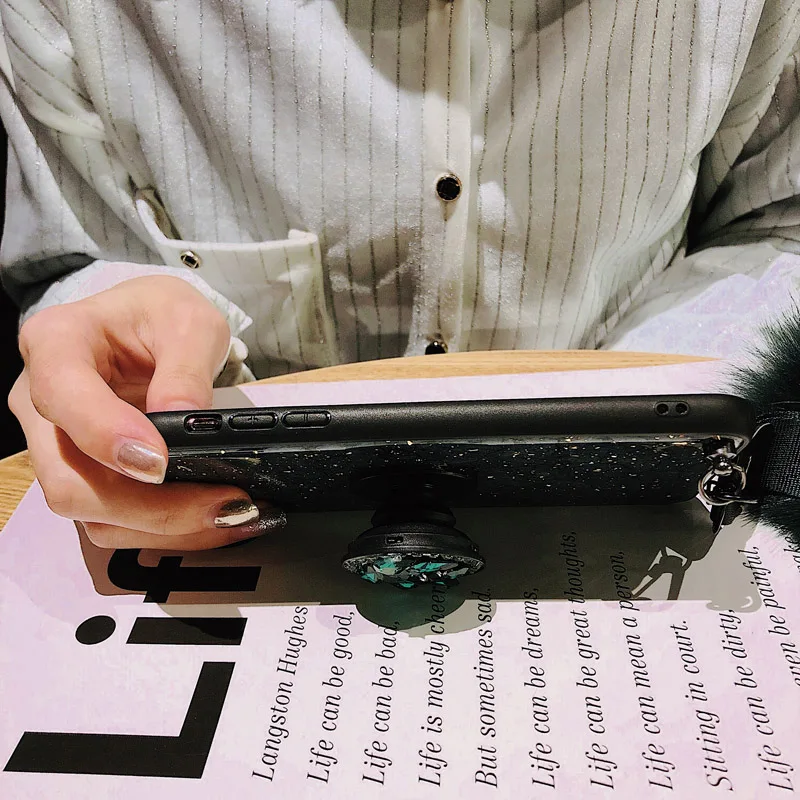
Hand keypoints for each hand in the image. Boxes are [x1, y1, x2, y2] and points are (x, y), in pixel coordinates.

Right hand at [9, 275, 284, 548]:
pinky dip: (167, 530)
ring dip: (165, 527)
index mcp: (56, 344)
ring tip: (235, 514)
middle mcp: (43, 405)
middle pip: (70, 480)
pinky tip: (215, 519)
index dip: (106, 436)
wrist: (149, 326)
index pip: (62, 397)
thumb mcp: (188, 321)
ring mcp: (60, 449)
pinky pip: (116, 521)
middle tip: (226, 501)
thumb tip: (183, 420)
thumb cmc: (160, 316)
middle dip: (150, 505)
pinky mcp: (87, 478)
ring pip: (92, 514)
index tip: (161, 460)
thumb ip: (186, 366)